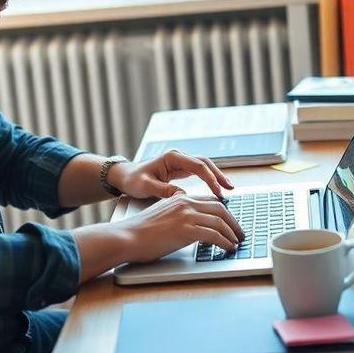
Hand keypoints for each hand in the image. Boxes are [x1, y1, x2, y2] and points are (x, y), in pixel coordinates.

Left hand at [109, 150, 234, 199]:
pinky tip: (216, 188)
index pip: (197, 166)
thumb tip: (183, 196)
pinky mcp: (180, 169)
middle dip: (218, 175)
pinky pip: (199, 172)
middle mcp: (178, 156)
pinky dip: (209, 179)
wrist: (124, 176)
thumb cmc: (133, 180)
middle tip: (229, 189)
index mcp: (171, 157)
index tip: (218, 192)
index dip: (210, 179)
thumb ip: (163, 190)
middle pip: (205, 163)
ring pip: (204, 166)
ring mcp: (180, 161)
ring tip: (228, 189)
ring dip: (216, 176)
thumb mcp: (145, 186)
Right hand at [118, 194, 244, 262]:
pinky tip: (228, 248)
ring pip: (220, 221)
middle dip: (233, 221)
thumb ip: (175, 212)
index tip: (229, 222)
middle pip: (220, 208)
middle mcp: (186, 203)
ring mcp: (187, 216)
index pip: (209, 201)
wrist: (127, 237)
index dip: (223, 212)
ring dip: (232, 233)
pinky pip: (214, 235)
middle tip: (239, 232)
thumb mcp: (160, 214)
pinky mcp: (187, 230)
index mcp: (180, 198)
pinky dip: (225, 242)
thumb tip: (186, 223)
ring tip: (236, 242)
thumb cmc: (139, 231)